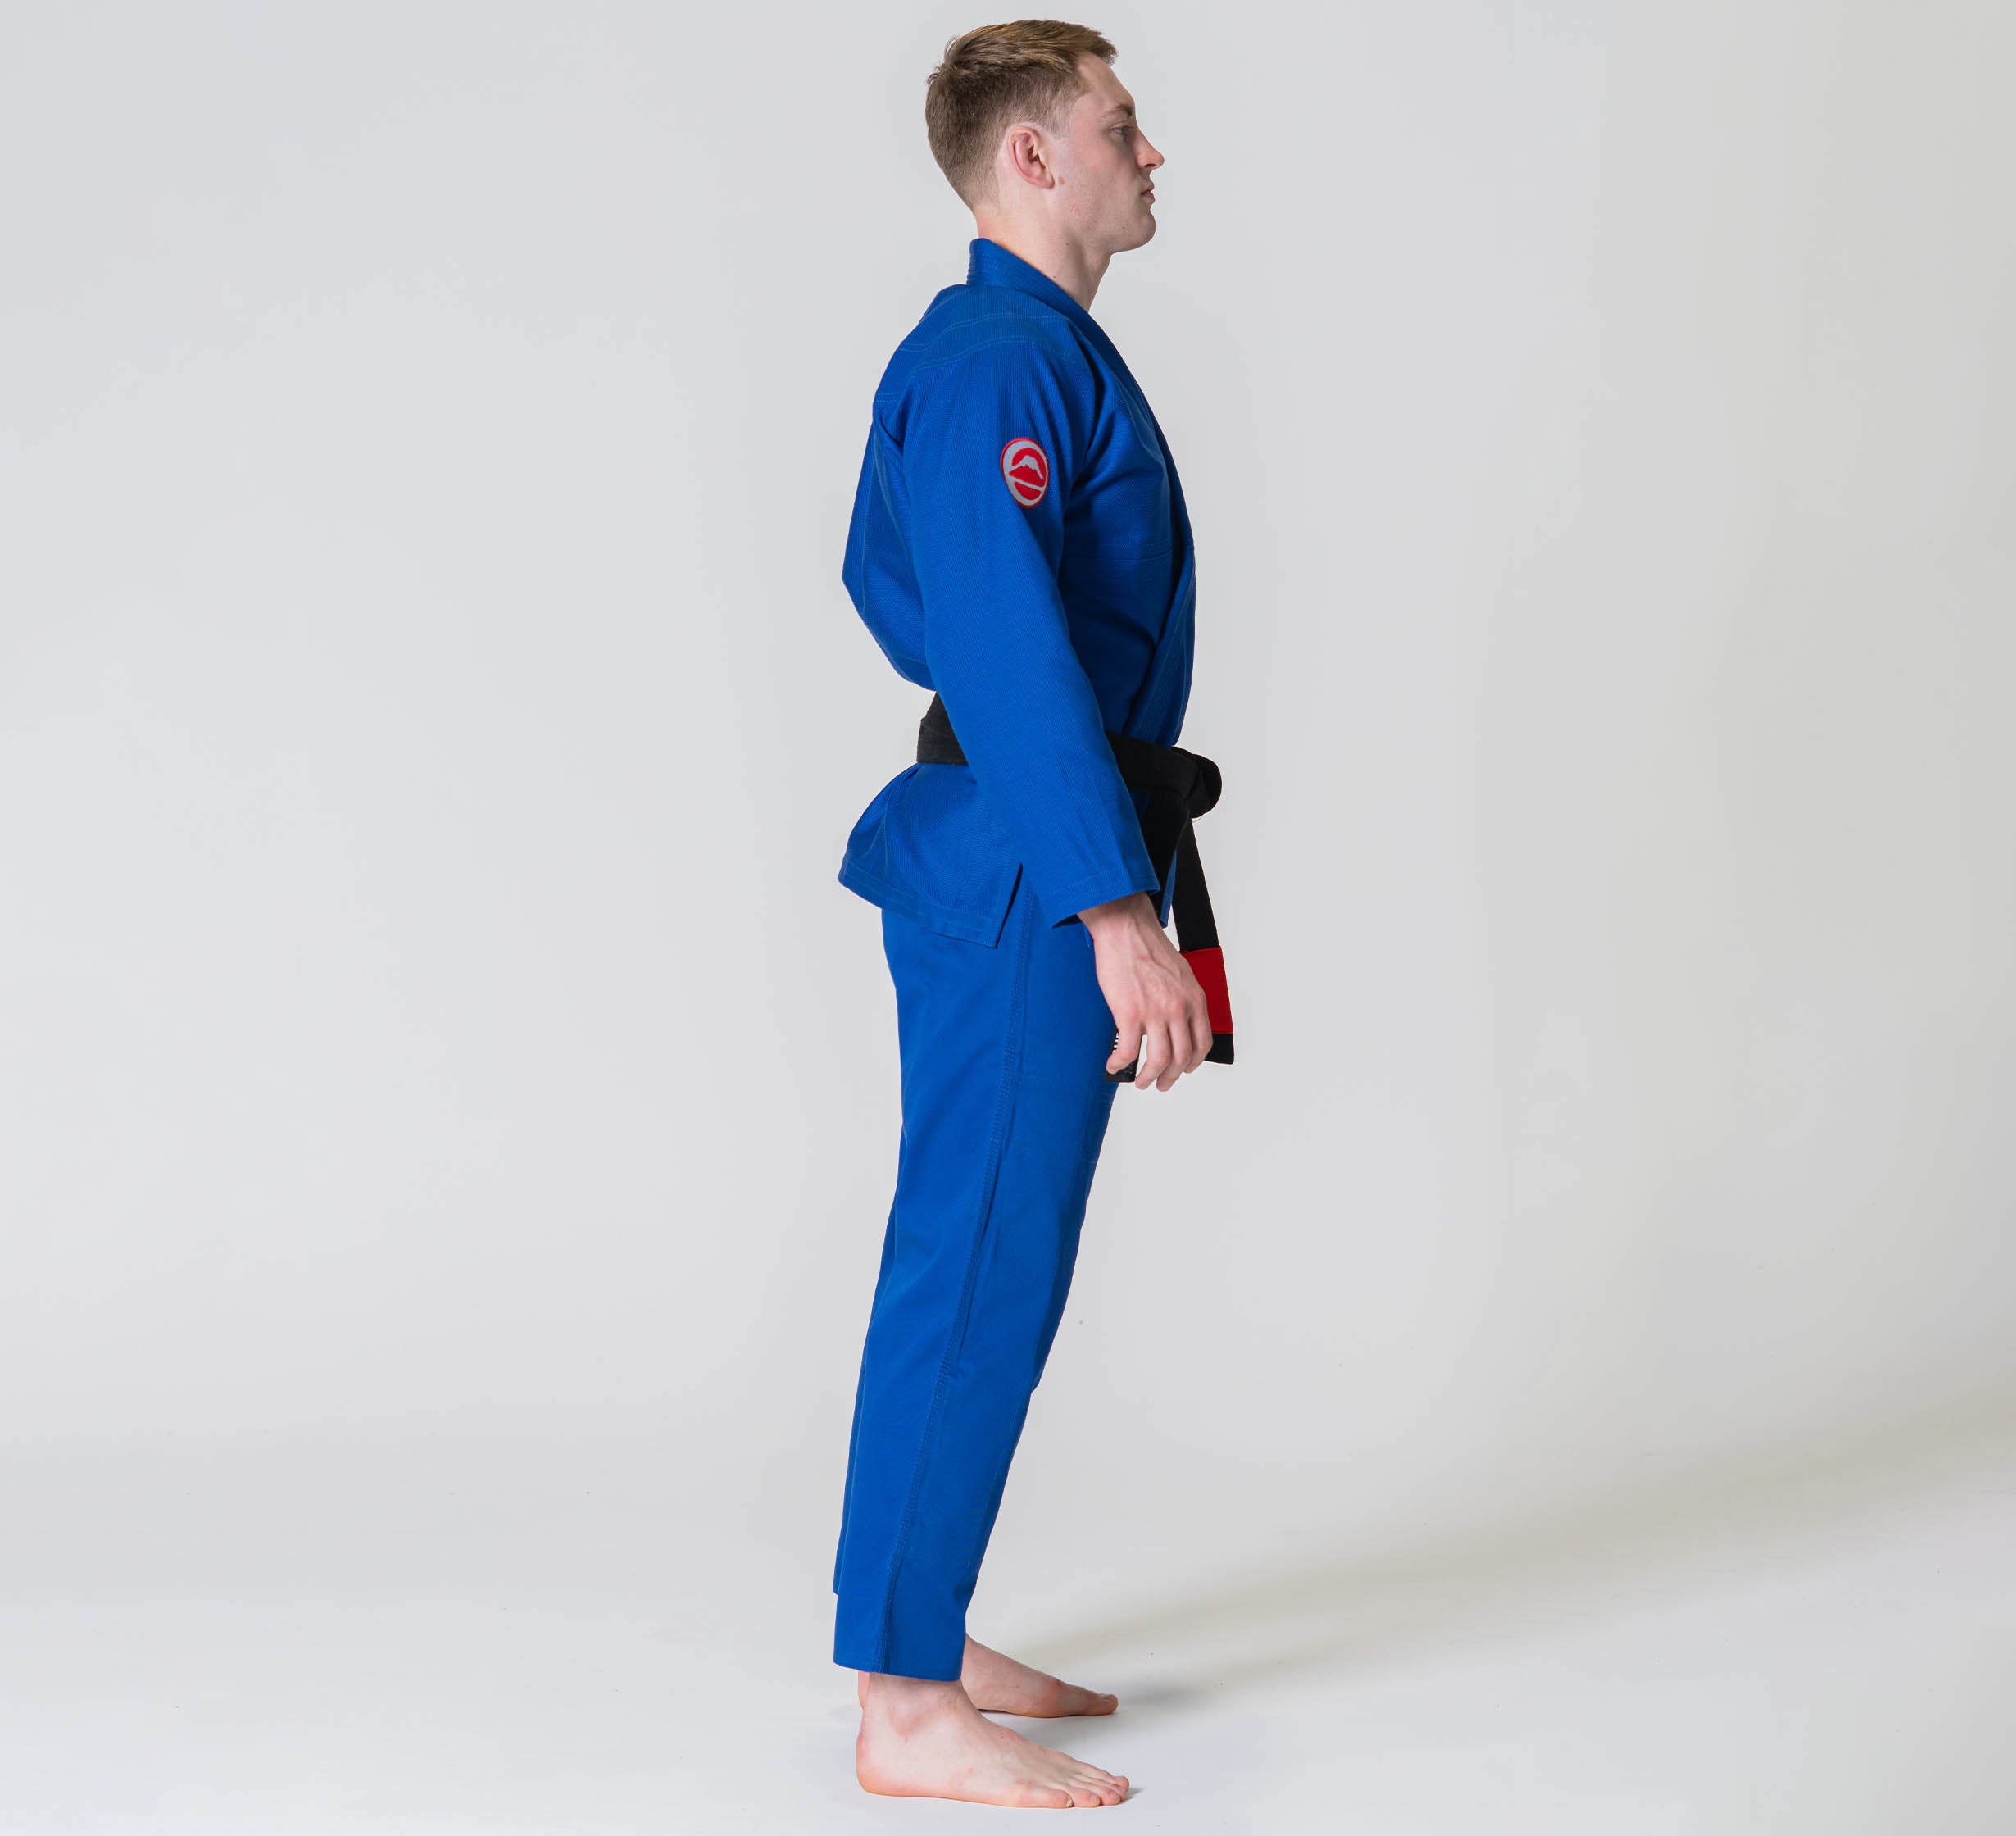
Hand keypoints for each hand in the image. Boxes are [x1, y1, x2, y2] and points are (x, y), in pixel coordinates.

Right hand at [1077, 892, 1211, 1090]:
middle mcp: (1178, 1008)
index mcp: (1194, 999)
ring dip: (1149, 1078)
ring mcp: (1155, 1012)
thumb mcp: (1181, 973)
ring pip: (1159, 1061)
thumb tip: (1178, 1020)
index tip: (1185, 1069)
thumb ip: (1183, 998)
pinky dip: (1121, 1064)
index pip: (1202, 1042)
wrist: (1126, 929)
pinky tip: (1114, 1065)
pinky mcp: (1129, 1013)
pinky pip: (1129, 1051)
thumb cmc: (1147, 946)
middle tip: (1161, 1084)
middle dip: (1171, 1077)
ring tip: (1141, 1082)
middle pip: (1182, 1058)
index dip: (1194, 1062)